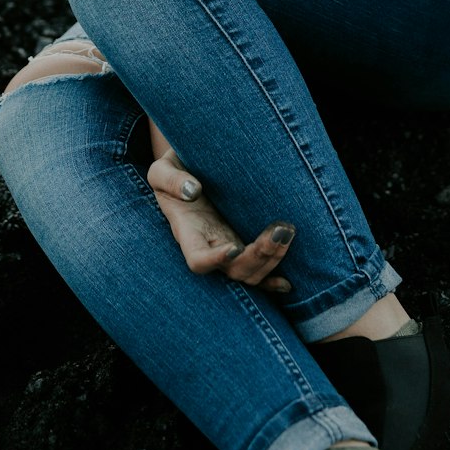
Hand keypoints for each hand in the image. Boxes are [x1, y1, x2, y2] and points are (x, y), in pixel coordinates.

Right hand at [147, 147, 295, 293]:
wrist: (189, 166)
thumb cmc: (173, 170)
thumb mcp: (162, 169)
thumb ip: (171, 179)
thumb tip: (192, 190)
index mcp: (186, 231)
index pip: (197, 260)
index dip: (215, 260)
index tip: (233, 248)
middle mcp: (207, 245)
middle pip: (233, 270)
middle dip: (259, 256)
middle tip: (280, 230)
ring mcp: (225, 246)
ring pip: (248, 272)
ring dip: (272, 259)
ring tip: (287, 231)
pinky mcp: (240, 240)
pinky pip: (255, 271)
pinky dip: (270, 280)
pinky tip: (286, 284)